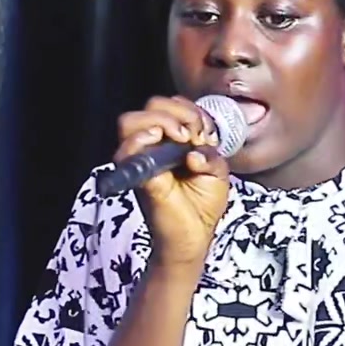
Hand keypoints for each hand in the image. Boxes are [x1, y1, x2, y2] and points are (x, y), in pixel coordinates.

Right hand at [114, 95, 230, 267]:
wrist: (193, 239)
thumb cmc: (202, 207)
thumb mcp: (218, 171)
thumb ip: (210, 150)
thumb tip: (194, 146)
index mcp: (171, 142)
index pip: (170, 106)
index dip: (190, 111)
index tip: (206, 132)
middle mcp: (152, 147)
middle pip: (150, 106)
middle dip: (177, 112)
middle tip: (194, 134)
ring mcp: (140, 160)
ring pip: (131, 121)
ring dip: (161, 121)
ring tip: (181, 138)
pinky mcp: (136, 175)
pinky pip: (126, 149)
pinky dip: (144, 139)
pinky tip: (167, 144)